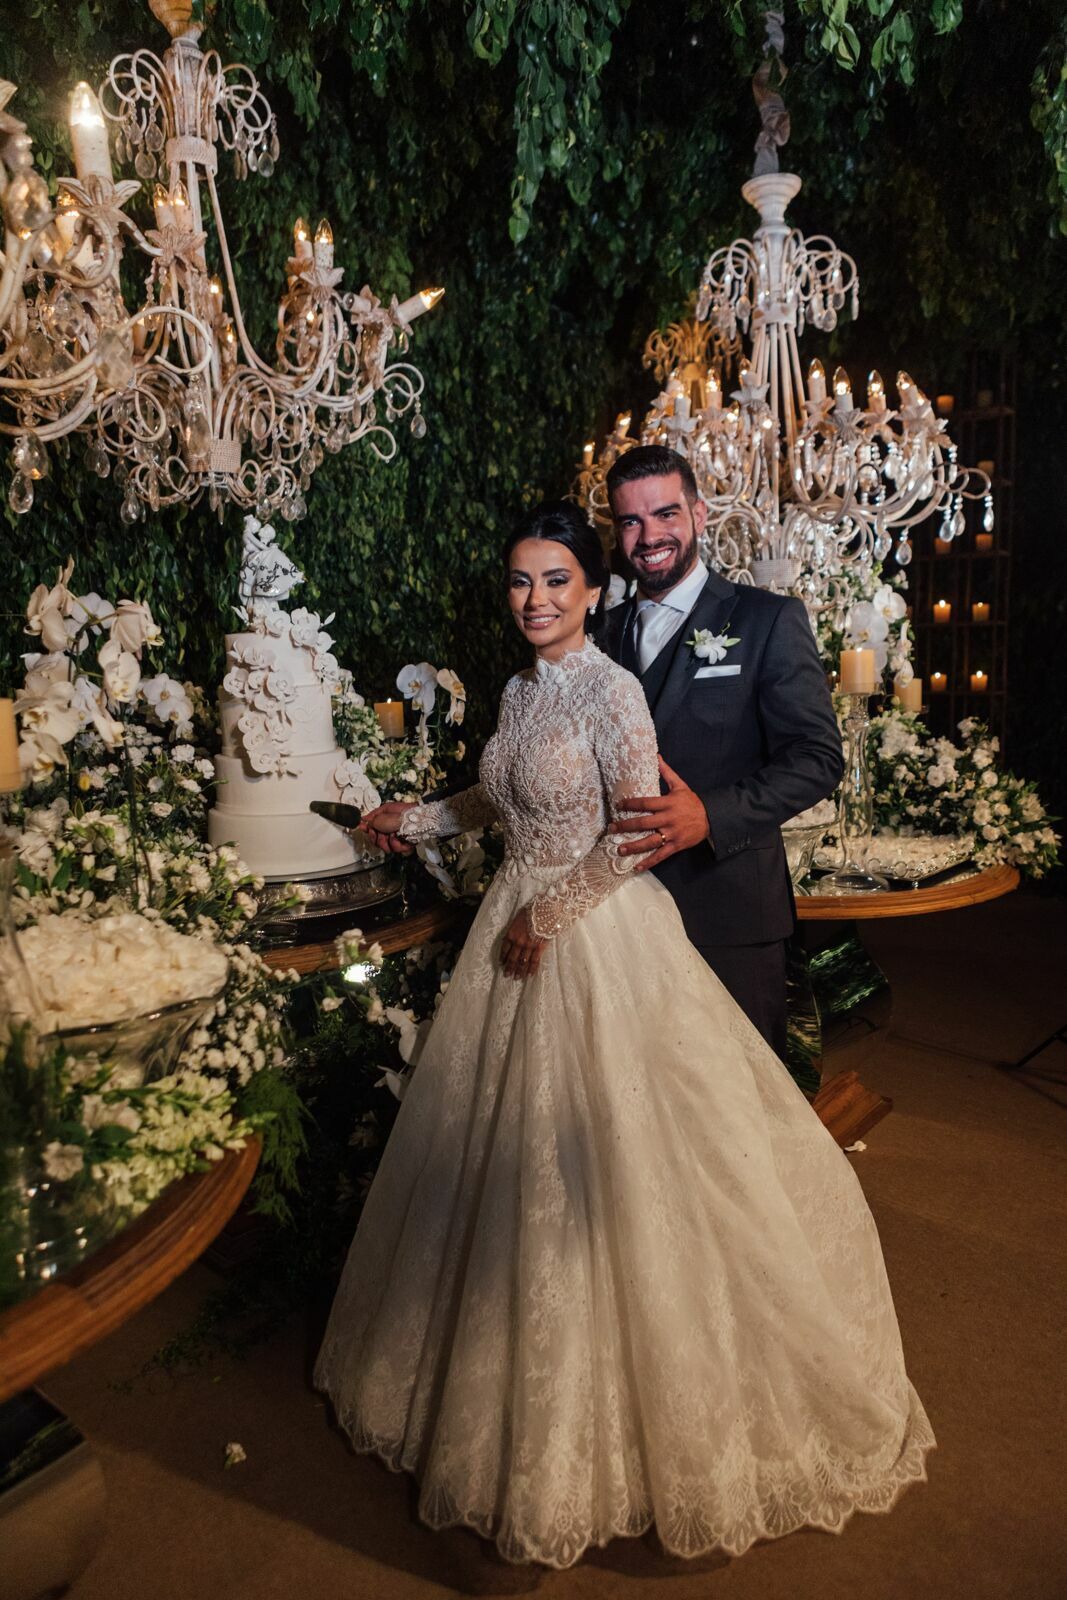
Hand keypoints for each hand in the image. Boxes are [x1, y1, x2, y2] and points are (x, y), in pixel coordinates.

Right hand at [359, 801, 416, 855]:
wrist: (415, 819)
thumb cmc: (399, 814)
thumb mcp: (381, 815)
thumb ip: (371, 820)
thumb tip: (363, 819)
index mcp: (383, 820)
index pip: (372, 827)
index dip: (367, 829)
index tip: (363, 828)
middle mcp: (389, 829)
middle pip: (377, 840)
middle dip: (376, 838)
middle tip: (378, 833)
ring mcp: (396, 837)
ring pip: (385, 846)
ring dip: (386, 841)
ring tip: (391, 835)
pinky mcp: (403, 844)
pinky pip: (395, 849)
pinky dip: (395, 844)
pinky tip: (398, 838)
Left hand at [500, 906, 547, 979]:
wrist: (545, 910)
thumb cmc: (531, 911)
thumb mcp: (518, 918)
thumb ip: (514, 928)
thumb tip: (510, 936)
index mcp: (511, 934)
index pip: (505, 949)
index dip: (503, 957)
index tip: (502, 963)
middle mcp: (518, 942)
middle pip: (512, 958)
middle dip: (509, 967)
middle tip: (507, 975)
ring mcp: (528, 946)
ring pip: (522, 962)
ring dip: (519, 971)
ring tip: (517, 977)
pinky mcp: (539, 948)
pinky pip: (534, 961)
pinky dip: (532, 968)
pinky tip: (530, 974)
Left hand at [608, 756, 709, 871]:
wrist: (712, 818)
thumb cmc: (692, 801)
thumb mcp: (680, 785)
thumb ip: (666, 772)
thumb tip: (656, 755)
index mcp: (668, 803)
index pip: (646, 803)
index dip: (631, 804)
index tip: (618, 805)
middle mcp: (668, 819)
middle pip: (644, 823)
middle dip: (626, 826)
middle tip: (611, 829)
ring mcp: (672, 834)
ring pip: (650, 841)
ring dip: (634, 846)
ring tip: (619, 849)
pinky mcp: (676, 845)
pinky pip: (661, 855)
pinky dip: (649, 862)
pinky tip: (636, 867)